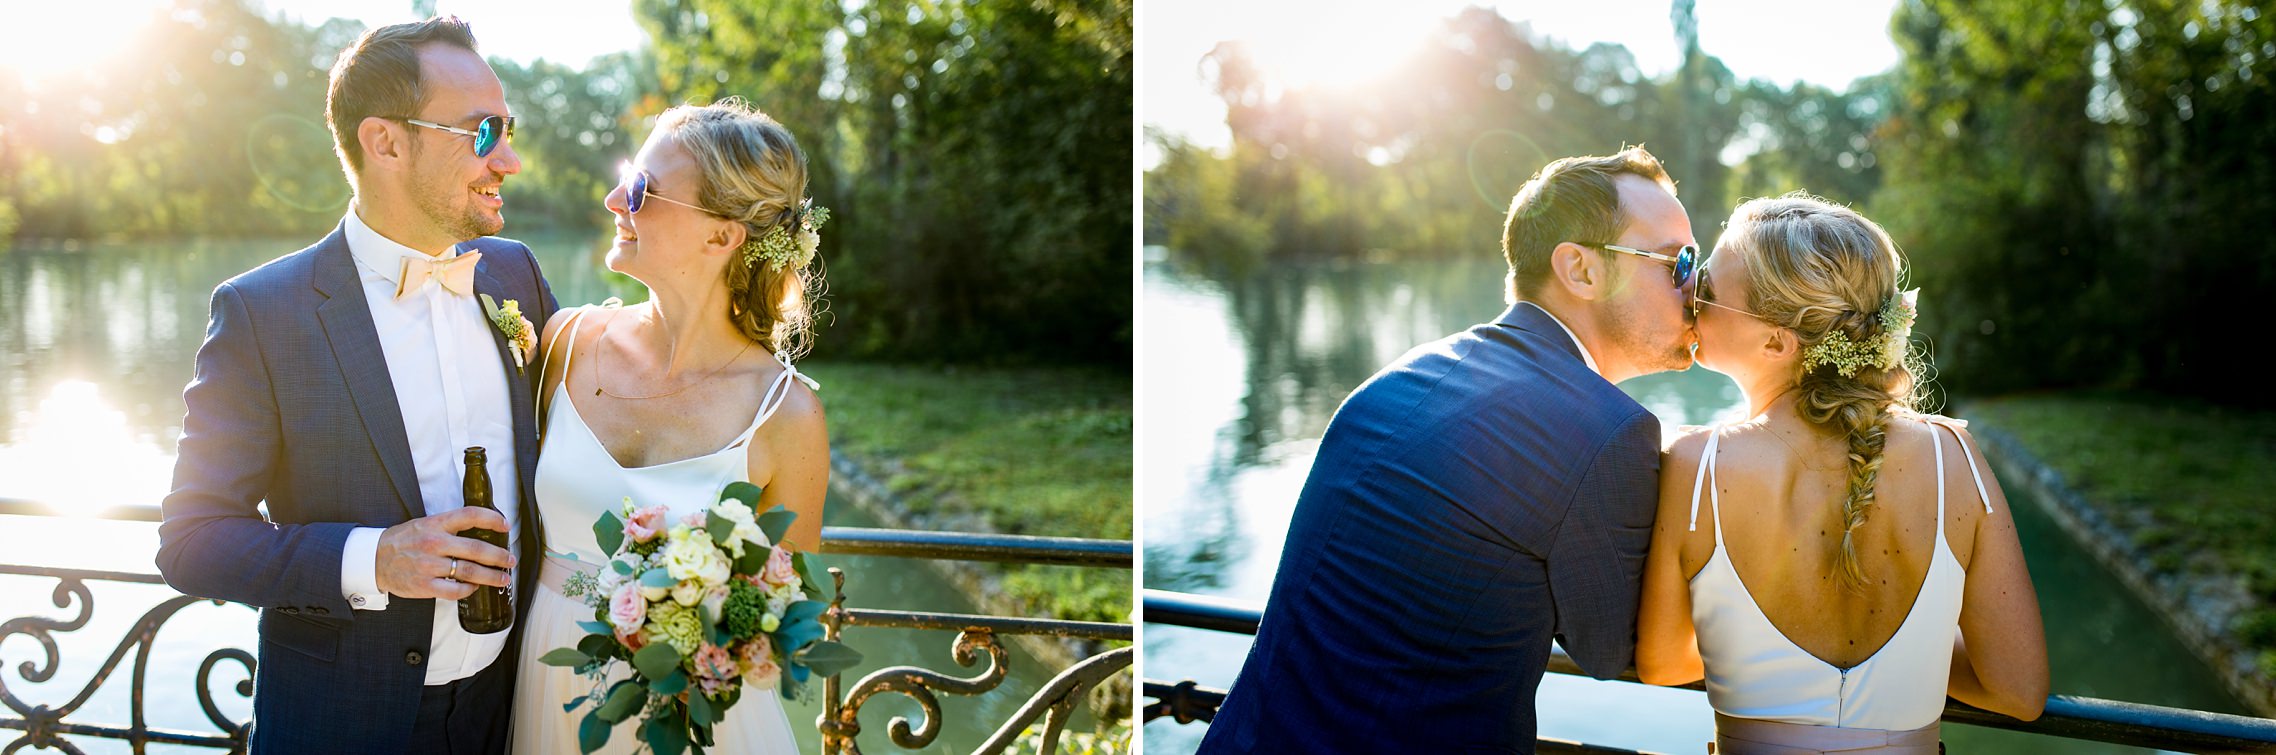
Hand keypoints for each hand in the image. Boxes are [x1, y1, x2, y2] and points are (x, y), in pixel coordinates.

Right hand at [374, 507, 514, 600]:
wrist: (373, 560)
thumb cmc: (403, 541)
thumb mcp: (424, 524)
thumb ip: (449, 526)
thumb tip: (481, 530)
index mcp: (435, 524)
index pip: (469, 515)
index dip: (492, 519)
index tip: (506, 525)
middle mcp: (434, 543)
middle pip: (477, 549)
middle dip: (499, 556)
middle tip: (510, 560)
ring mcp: (429, 566)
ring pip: (470, 572)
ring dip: (491, 576)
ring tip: (503, 578)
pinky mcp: (425, 585)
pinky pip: (455, 590)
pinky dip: (469, 589)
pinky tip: (475, 587)